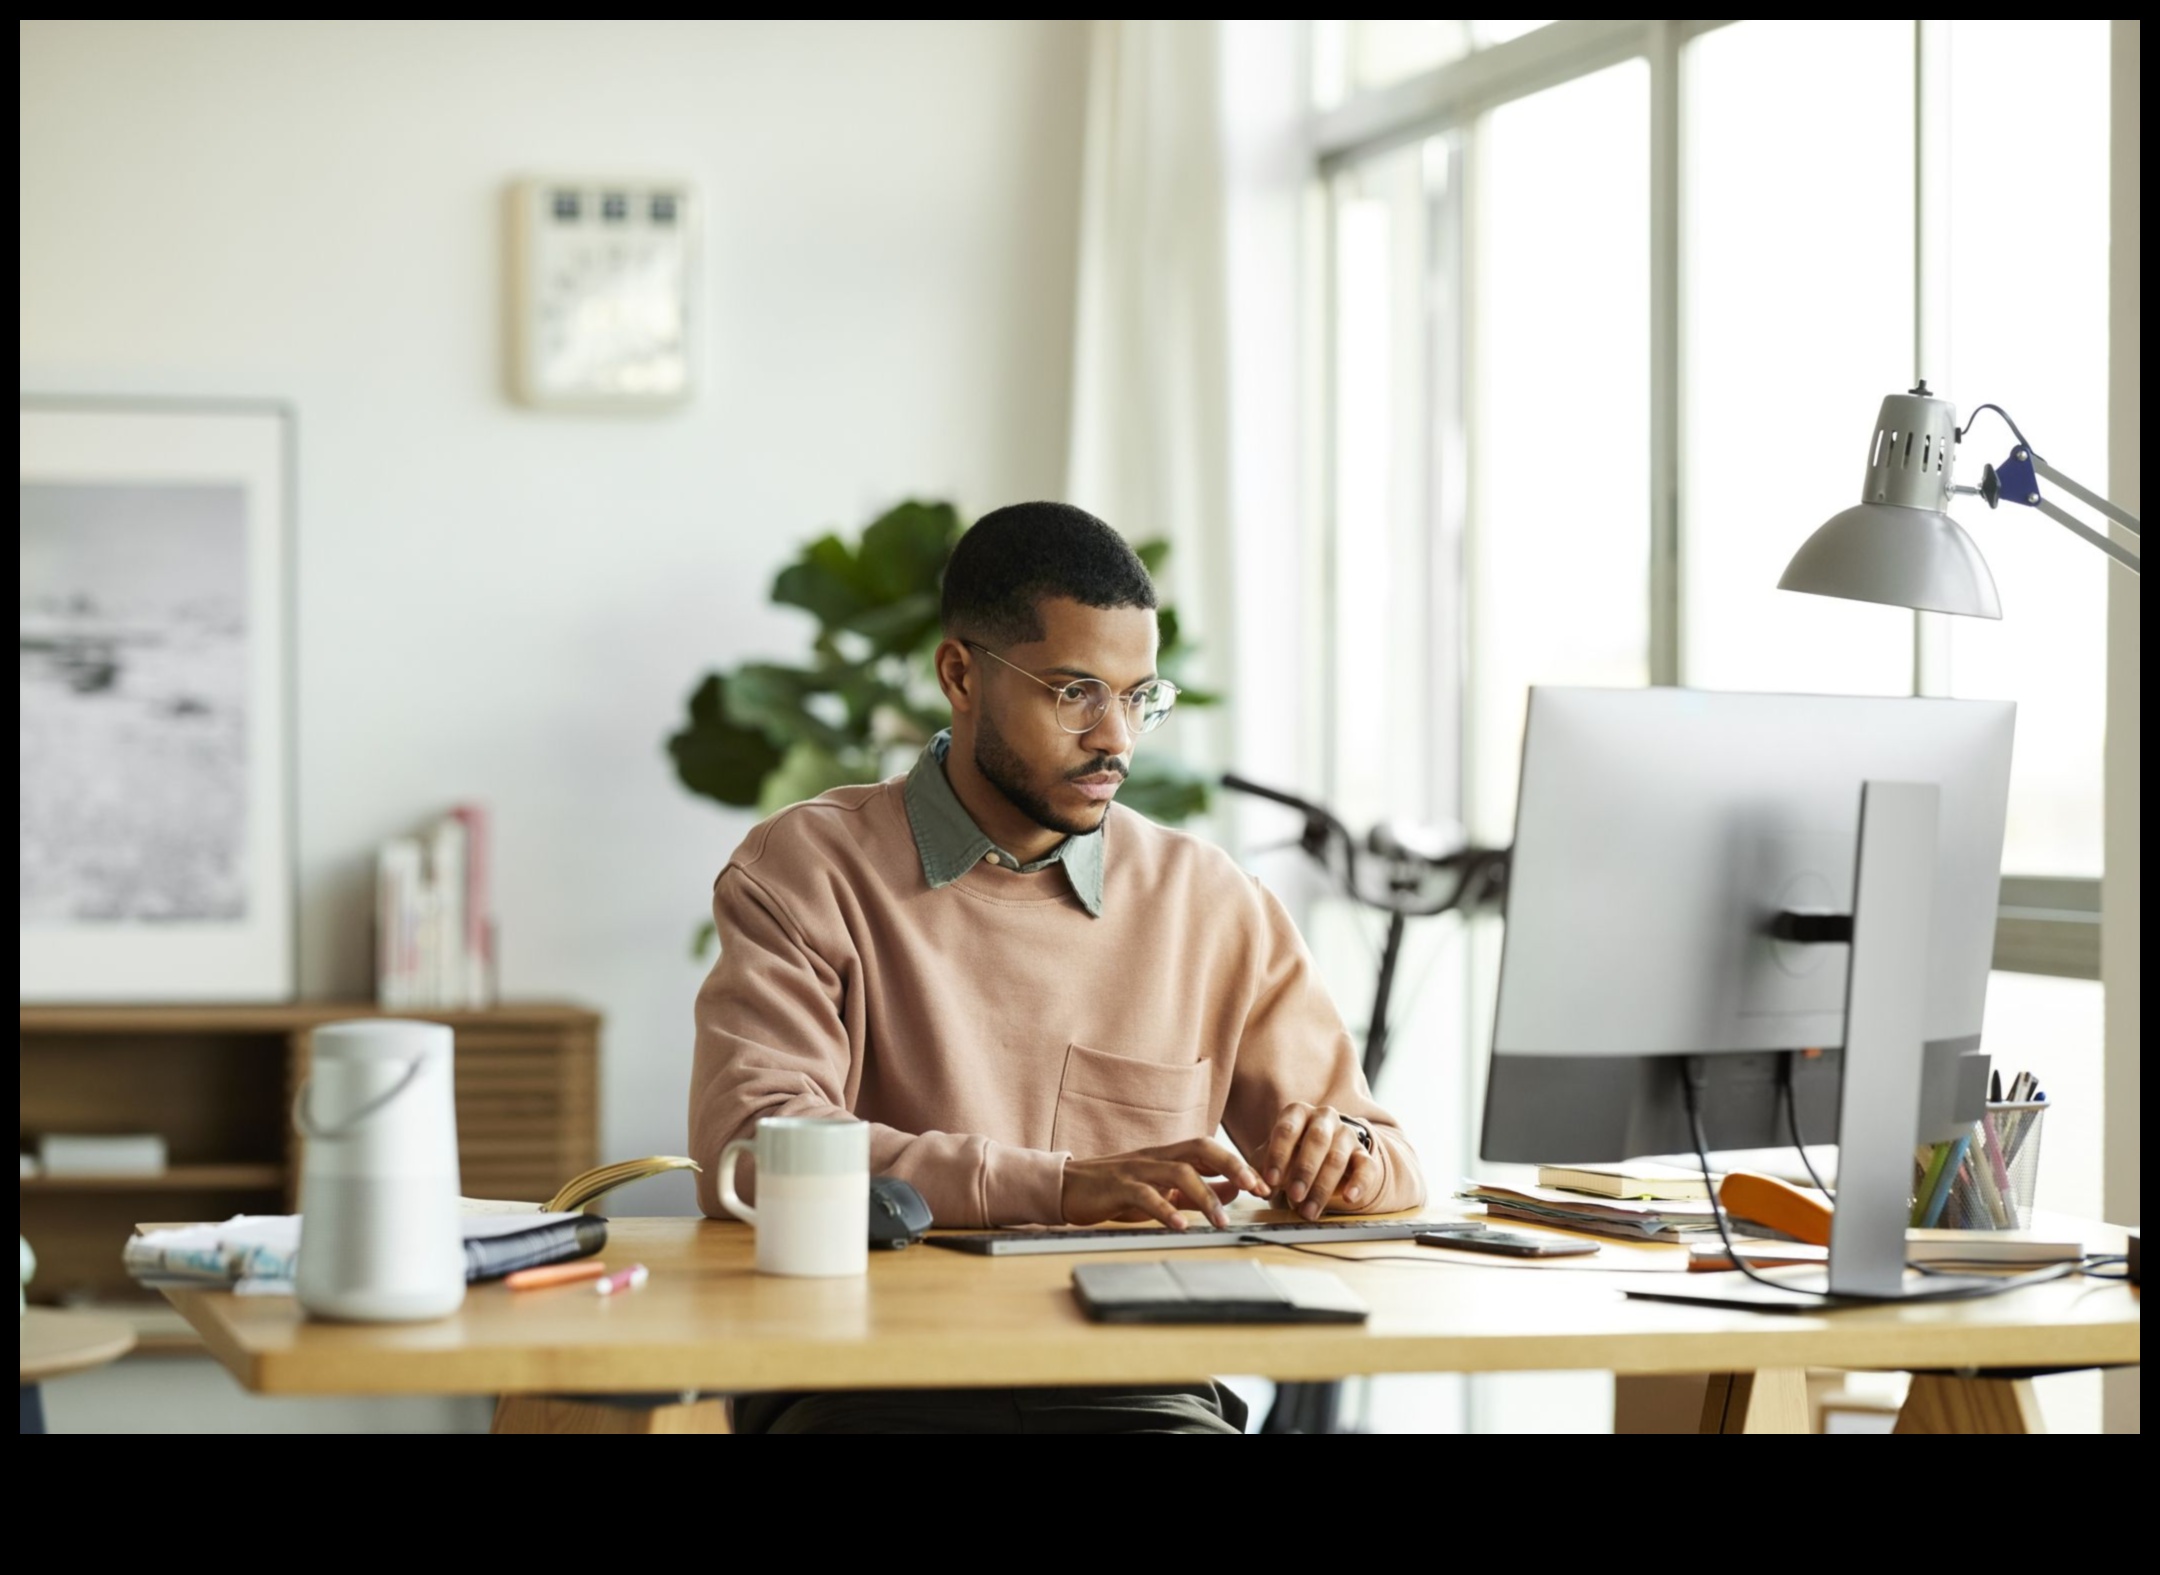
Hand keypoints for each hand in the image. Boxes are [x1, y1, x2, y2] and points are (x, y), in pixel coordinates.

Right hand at [1061, 1138, 1265, 1230]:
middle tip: (1255, 1188)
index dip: (1239, 1163)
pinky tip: (1180, 1226)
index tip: (1263, 1184)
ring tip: (1221, 1222)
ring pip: (1179, 1172)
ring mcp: (1137, 1170)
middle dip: (1232, 1166)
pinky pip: (1146, 1195)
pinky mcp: (1118, 1187)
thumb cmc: (1115, 1189)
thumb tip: (1233, 1191)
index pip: (1210, 1149)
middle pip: (1201, 1148)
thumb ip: (1194, 1190)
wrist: (1068, 1187)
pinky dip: (1165, 1210)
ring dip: (1205, 1196)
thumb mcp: (1160, 1188)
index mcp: (1168, 1155)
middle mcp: (1156, 1156)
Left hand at [1261, 1103, 1378, 1219]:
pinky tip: (1349, 1198)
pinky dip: (1359, 1183)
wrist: (1323, 1154)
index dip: (1278, 1155)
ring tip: (1308, 1211)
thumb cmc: (1290, 1154)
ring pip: (1338, 1157)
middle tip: (1293, 1195)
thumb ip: (1260, 1171)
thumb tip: (1259, 1189)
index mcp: (1297, 1113)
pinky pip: (1366, 1167)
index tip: (1271, 1181)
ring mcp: (1346, 1134)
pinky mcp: (1364, 1154)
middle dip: (1304, 1170)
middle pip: (1317, 1140)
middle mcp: (1324, 1118)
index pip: (1287, 1129)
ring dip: (1322, 1186)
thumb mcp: (1272, 1158)